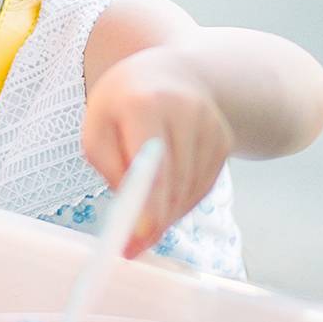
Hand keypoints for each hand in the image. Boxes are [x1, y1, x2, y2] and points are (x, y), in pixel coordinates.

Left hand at [82, 47, 232, 258]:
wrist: (173, 74)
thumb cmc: (124, 103)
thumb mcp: (97, 125)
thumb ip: (108, 165)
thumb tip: (130, 212)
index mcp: (147, 101)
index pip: (152, 160)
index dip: (148, 202)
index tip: (138, 237)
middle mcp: (186, 111)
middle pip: (175, 181)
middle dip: (153, 220)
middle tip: (132, 247)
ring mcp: (211, 125)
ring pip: (190, 189)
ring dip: (166, 213)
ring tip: (142, 218)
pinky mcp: (225, 142)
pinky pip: (203, 187)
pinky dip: (182, 202)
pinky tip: (164, 197)